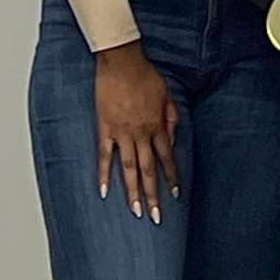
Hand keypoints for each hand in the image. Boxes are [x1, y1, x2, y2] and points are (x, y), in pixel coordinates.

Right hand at [93, 43, 178, 221]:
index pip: (167, 158)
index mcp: (158, 126)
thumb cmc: (145, 75)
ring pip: (129, 168)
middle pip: (148, 170)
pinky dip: (104, 174)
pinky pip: (104, 156)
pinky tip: (104, 192)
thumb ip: (171, 118)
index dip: (171, 177)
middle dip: (153, 195)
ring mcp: (122, 133)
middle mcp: (141, 134)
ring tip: (135, 212)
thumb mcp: (167, 95)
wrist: (122, 62)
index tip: (175, 194)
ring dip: (132, 192)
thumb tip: (173, 138)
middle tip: (156, 217)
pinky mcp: (105, 129)